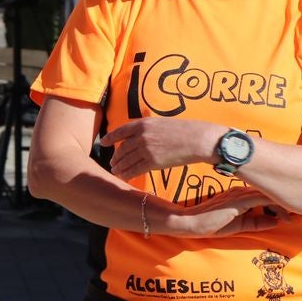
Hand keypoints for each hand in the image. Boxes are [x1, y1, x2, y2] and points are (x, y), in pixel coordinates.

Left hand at [101, 118, 222, 180]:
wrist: (198, 139)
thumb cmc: (184, 130)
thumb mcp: (161, 123)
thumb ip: (147, 129)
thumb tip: (136, 138)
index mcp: (143, 124)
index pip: (121, 131)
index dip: (110, 138)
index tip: (103, 143)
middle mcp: (141, 136)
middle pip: (123, 148)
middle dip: (116, 157)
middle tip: (112, 162)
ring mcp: (146, 149)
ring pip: (127, 160)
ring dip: (119, 167)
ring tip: (115, 170)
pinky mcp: (153, 162)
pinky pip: (135, 170)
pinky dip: (127, 174)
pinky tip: (123, 177)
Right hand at [168, 188, 290, 236]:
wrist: (192, 223)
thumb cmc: (211, 224)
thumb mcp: (239, 225)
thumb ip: (257, 222)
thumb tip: (276, 221)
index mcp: (241, 194)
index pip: (265, 192)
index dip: (281, 199)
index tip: (293, 210)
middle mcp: (242, 191)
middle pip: (270, 191)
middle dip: (286, 198)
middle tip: (301, 208)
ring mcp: (241, 194)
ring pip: (269, 193)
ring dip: (285, 201)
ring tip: (298, 211)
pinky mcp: (240, 200)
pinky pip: (263, 199)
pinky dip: (277, 203)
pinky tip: (288, 209)